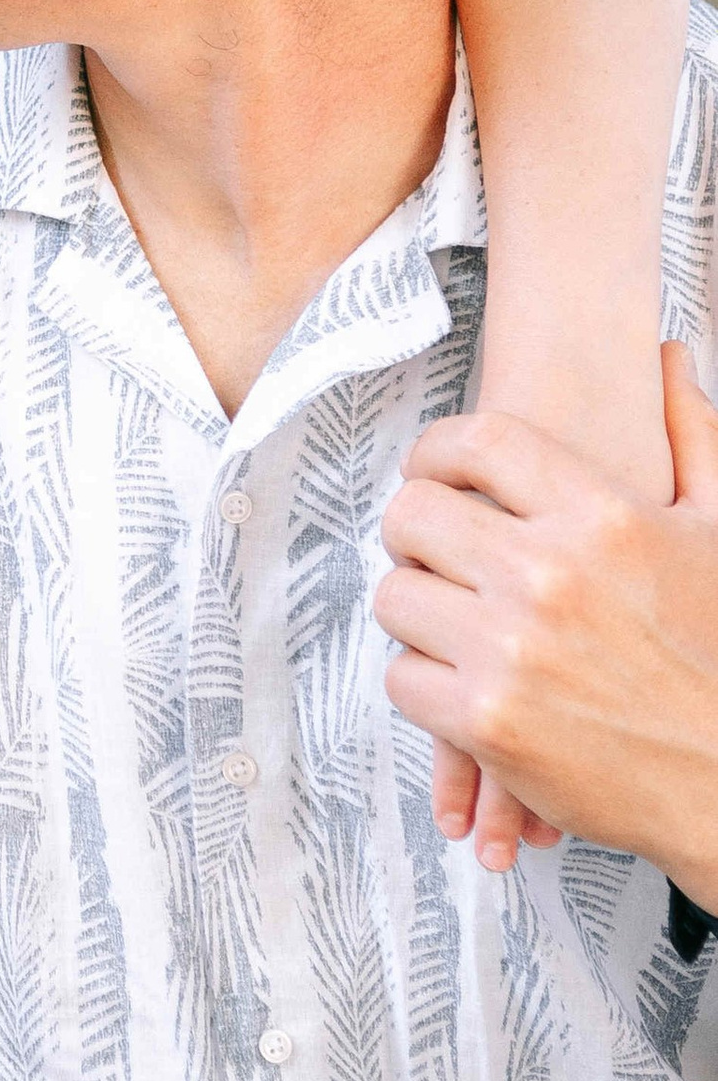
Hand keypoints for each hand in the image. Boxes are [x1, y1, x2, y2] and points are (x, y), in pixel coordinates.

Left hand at [375, 348, 717, 900]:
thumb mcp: (716, 533)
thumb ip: (690, 438)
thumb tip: (667, 358)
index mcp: (605, 519)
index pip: (480, 442)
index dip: (438, 449)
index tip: (431, 469)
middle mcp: (550, 576)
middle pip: (413, 513)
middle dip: (416, 531)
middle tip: (434, 552)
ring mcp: (511, 650)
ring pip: (396, 596)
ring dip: (418, 610)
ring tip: (454, 622)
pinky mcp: (485, 722)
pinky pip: (401, 677)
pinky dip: (425, 684)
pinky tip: (466, 685)